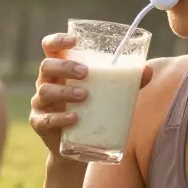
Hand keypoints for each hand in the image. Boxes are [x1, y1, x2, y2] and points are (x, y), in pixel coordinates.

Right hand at [29, 33, 151, 156]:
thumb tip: (147, 70)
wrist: (78, 147)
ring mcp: (40, 104)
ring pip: (45, 91)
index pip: (50, 48)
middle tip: (85, 72)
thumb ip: (125, 82)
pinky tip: (74, 118)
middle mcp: (46, 83)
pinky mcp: (39, 124)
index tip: (74, 41)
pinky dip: (60, 118)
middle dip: (65, 67)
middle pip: (47, 66)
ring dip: (64, 92)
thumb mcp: (106, 94)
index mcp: (59, 70)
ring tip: (84, 96)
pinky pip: (45, 119)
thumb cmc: (91, 111)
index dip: (57, 40)